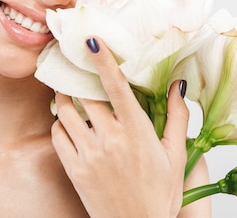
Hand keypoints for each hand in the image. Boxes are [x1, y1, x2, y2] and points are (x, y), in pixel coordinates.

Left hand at [52, 37, 188, 217]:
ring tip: (67, 90)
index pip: (116, 87)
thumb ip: (178, 117)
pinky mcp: (73, 169)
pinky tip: (68, 122)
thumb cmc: (160, 194)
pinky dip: (59, 123)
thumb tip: (178, 85)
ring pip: (65, 111)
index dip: (103, 61)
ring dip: (64, 96)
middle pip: (85, 94)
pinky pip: (58, 135)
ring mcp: (89, 154)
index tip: (92, 41)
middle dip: (77, 75)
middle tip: (73, 63)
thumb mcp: (176, 156)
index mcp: (137, 131)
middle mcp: (110, 139)